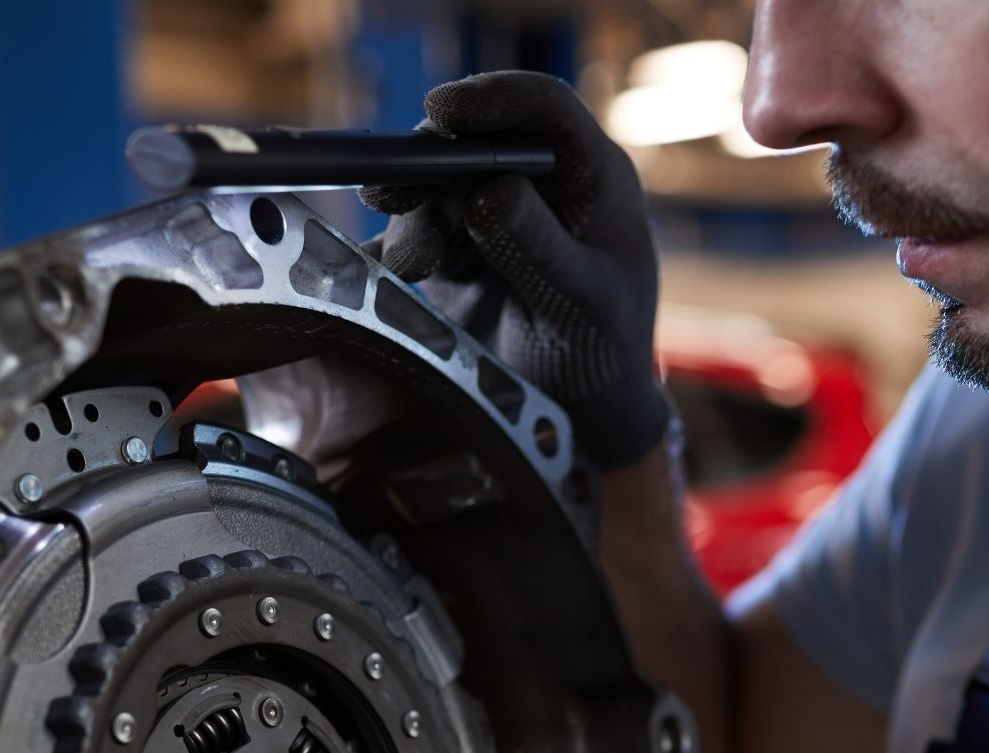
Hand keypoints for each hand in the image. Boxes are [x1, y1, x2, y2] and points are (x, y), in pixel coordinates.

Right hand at [361, 71, 670, 468]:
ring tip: (413, 267)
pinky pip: (422, 233)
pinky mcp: (463, 253)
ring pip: (441, 189)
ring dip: (414, 218)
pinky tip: (396, 276)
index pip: (545, 110)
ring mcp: (500, 217)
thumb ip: (537, 248)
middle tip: (387, 194)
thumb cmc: (601, 359)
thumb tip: (489, 190)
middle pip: (476, 143)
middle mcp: (544, 186)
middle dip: (430, 166)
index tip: (441, 112)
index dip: (492, 99)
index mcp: (592, 179)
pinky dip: (405, 250)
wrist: (581, 417)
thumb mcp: (579, 306)